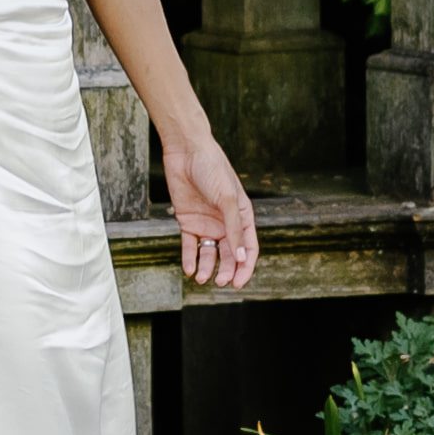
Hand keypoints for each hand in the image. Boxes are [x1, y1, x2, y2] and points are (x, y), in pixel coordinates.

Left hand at [167, 134, 262, 293]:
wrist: (186, 151)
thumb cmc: (212, 169)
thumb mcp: (226, 199)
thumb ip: (233, 229)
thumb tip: (240, 258)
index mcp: (242, 216)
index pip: (248, 248)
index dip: (245, 267)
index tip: (238, 283)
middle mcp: (226, 222)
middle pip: (229, 254)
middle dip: (226, 270)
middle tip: (220, 282)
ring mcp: (207, 223)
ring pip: (209, 253)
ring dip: (207, 268)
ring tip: (201, 278)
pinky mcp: (188, 221)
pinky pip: (190, 245)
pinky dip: (190, 258)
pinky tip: (189, 269)